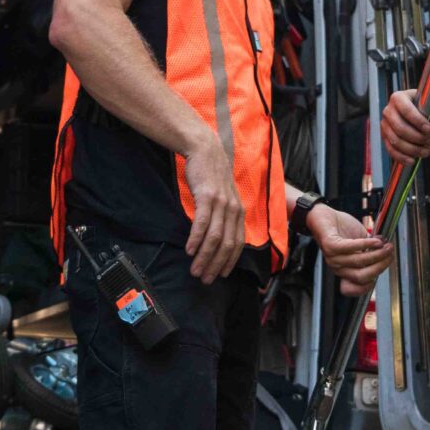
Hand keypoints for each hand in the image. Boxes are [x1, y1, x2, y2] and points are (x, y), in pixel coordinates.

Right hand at [182, 136, 245, 280]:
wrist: (205, 150)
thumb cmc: (211, 176)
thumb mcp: (223, 197)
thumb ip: (223, 216)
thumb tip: (217, 239)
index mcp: (239, 212)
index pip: (238, 244)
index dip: (229, 262)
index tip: (220, 276)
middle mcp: (234, 209)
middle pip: (227, 245)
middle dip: (216, 265)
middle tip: (204, 279)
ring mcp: (222, 203)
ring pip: (215, 238)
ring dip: (205, 257)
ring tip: (195, 270)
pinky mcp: (208, 197)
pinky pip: (202, 223)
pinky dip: (196, 239)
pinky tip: (190, 250)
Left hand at [306, 202, 394, 295]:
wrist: (323, 216)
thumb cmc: (341, 229)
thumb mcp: (360, 244)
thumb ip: (370, 252)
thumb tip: (386, 255)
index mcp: (345, 271)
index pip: (358, 287)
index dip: (373, 282)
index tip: (386, 267)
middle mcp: (338, 268)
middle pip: (362, 276)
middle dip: (380, 266)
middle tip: (390, 253)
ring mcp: (333, 258)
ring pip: (359, 262)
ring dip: (377, 253)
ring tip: (386, 245)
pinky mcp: (330, 246)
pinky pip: (350, 248)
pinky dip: (366, 244)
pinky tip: (375, 240)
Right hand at [381, 87, 429, 163]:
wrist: (416, 115)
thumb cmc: (425, 108)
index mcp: (398, 98)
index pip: (406, 110)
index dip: (418, 120)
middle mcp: (388, 111)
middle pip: (399, 128)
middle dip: (417, 137)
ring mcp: (385, 126)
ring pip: (395, 141)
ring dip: (412, 149)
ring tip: (427, 152)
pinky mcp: (385, 138)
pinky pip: (391, 150)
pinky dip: (402, 157)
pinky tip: (413, 161)